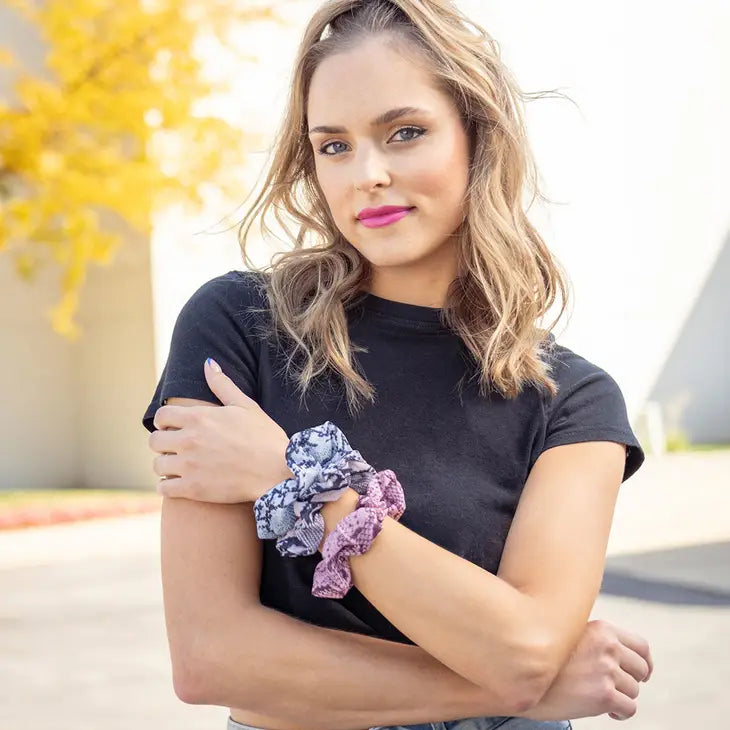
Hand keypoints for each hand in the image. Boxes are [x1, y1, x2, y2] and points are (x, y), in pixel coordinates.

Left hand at [148, 358, 292, 501]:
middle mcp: (189, 440)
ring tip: (180, 466)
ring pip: (158, 465)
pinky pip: (164, 488)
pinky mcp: (193, 489)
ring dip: (166, 465)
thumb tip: (208, 363)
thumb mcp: (246, 406)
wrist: (278, 472)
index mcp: (199, 417)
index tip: (173, 427)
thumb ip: (223, 385)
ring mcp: (189, 466)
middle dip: (163, 442)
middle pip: (154, 441)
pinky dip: (168, 486)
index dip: (165, 421)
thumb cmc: (265, 437)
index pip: (162, 416)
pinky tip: (181, 483)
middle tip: (176, 447)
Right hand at [524, 619, 652, 721]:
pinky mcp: (605, 695)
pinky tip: (608, 711)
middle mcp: (607, 647)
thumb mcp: (571, 637)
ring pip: (634, 690)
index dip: (644, 662)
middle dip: (633, 681)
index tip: (642, 672)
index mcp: (602, 629)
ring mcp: (607, 671)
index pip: (641, 646)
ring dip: (622, 697)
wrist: (523, 677)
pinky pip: (629, 708)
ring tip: (603, 698)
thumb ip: (596, 640)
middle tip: (619, 688)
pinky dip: (620, 713)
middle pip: (641, 669)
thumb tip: (620, 655)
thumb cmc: (545, 659)